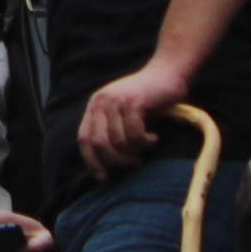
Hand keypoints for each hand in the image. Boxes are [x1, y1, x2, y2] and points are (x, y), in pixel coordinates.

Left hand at [74, 59, 189, 177]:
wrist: (166, 74)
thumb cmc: (148, 100)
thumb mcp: (123, 113)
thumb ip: (111, 130)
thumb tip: (106, 164)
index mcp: (95, 106)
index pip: (84, 139)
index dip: (92, 160)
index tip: (104, 177)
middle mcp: (101, 101)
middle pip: (100, 144)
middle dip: (118, 160)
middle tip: (135, 161)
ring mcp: (116, 100)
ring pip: (119, 142)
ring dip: (136, 151)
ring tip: (147, 145)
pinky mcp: (133, 101)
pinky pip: (135, 134)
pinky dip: (146, 142)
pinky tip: (154, 137)